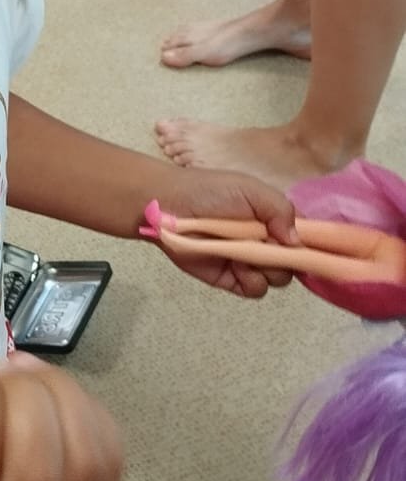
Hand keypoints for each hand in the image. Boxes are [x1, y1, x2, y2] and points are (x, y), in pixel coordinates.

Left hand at [153, 169, 297, 298]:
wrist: (168, 207)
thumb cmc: (209, 192)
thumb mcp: (250, 189)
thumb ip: (280, 208)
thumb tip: (297, 241)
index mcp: (276, 218)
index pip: (308, 236)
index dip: (313, 244)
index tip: (310, 248)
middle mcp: (267, 242)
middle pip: (296, 263)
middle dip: (288, 260)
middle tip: (268, 249)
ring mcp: (250, 262)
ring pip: (279, 279)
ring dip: (268, 271)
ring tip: (245, 257)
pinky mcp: (232, 279)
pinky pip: (256, 290)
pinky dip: (252, 282)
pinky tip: (237, 268)